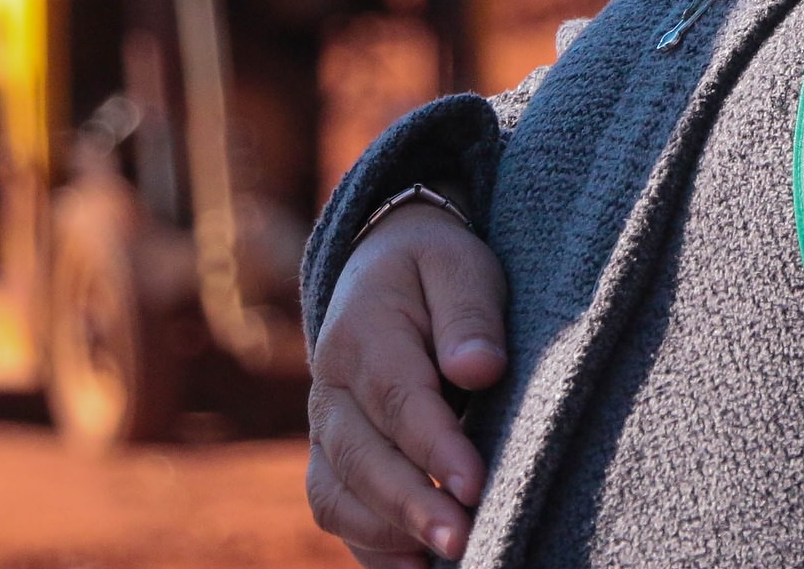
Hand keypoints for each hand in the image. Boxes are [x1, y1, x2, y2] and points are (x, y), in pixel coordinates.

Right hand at [306, 204, 508, 565]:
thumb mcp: (459, 265)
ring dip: (387, 533)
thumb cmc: (434, 270)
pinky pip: (333, 510)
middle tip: (464, 539)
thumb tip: (479, 368)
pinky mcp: (329, 458)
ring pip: (336, 493)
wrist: (381, 264)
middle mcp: (331, 386)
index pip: (397, 397)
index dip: (434, 448)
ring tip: (447, 556)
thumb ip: (469, 314)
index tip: (475, 484)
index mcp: (363, 330)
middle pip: (360, 456)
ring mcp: (324, 427)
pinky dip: (369, 546)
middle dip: (411, 505)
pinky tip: (417, 566)